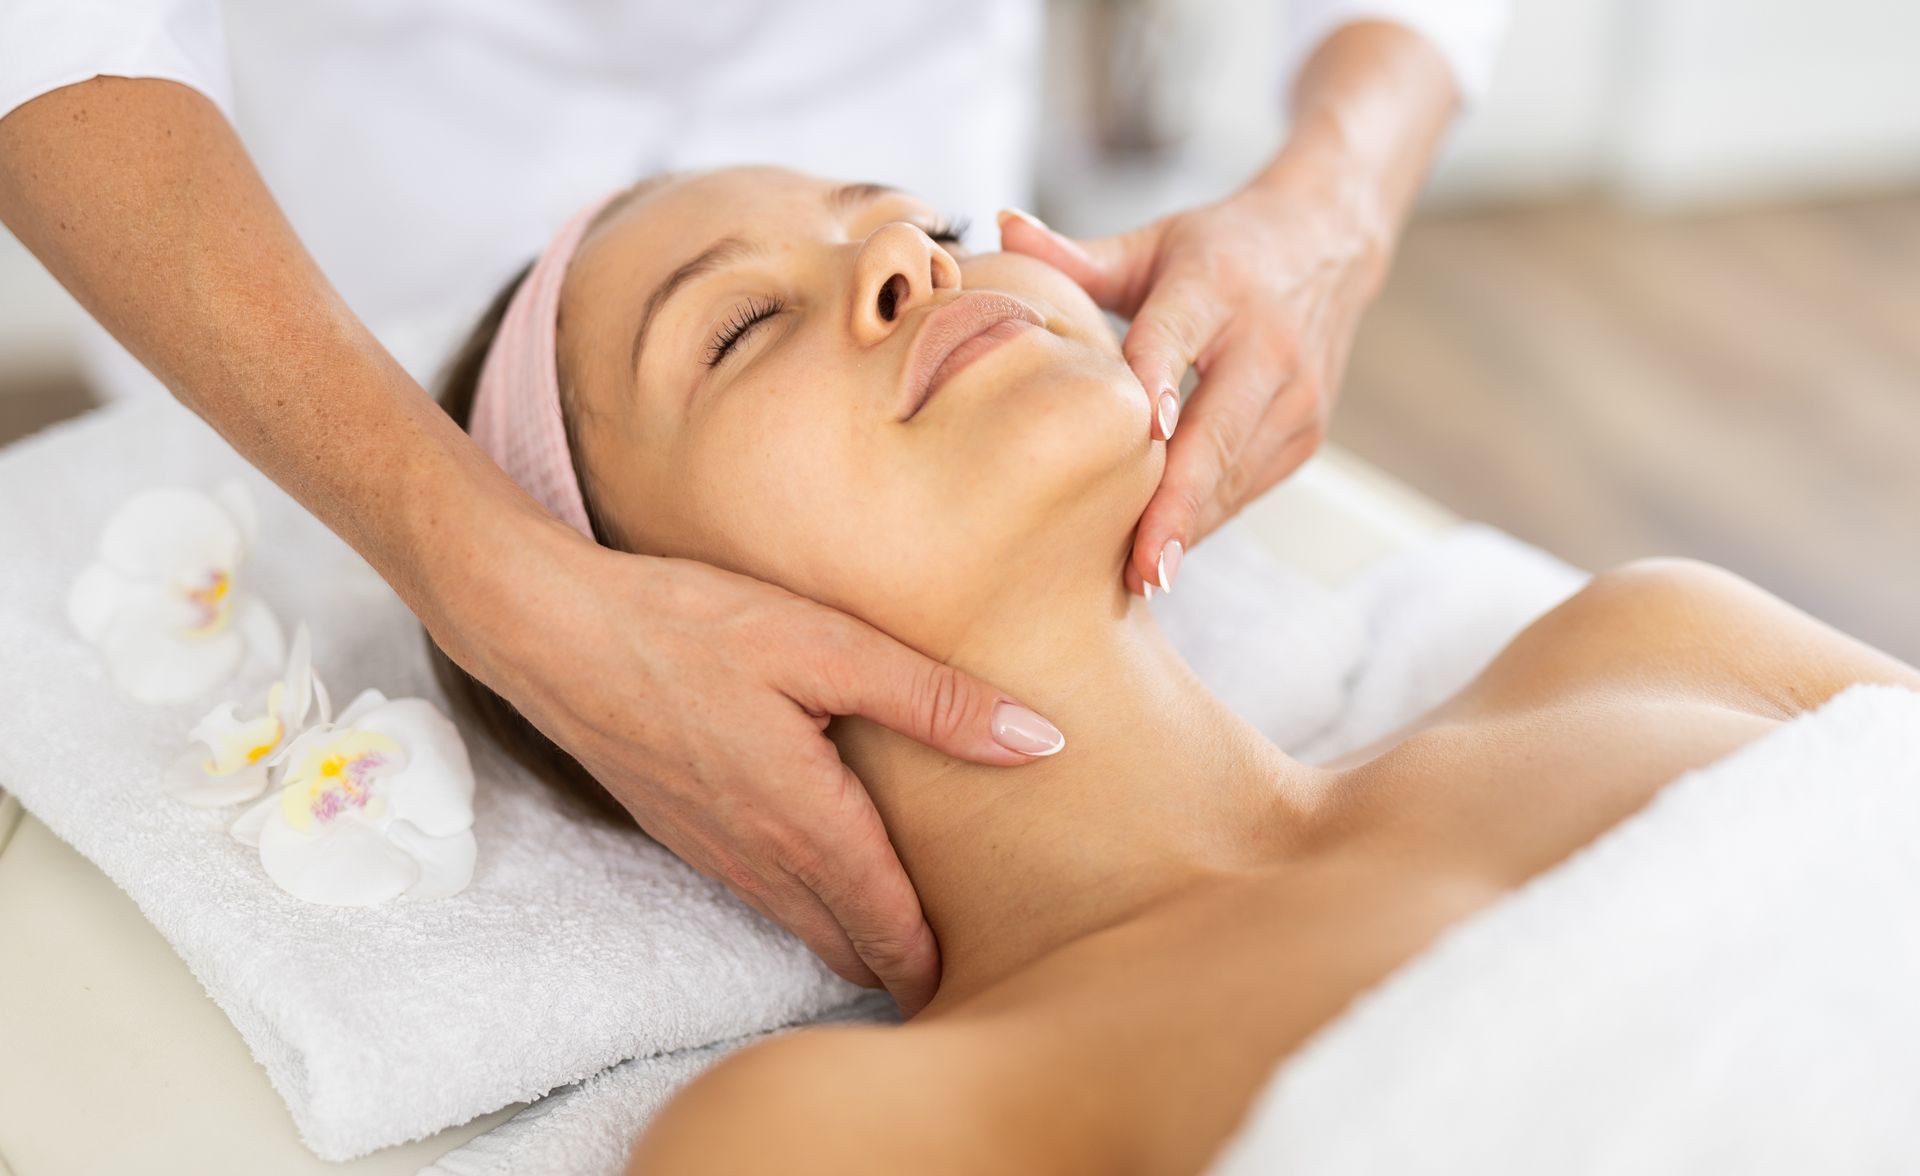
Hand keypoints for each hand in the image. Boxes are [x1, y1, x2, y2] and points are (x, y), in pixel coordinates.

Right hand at [431, 521, 1062, 1016]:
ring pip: (799, 923)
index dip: (934, 966)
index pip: (889, 927)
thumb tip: (1038, 741)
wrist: (551, 633)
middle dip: (900, 967)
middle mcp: (760, 855)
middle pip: (846, 944)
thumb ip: (934, 699)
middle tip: (956, 973)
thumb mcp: (828, 645)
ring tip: (903, 935)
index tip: (978, 988)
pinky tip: (819, 871)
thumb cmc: (688, 628)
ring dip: (852, 938)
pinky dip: (804, 905)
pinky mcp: (681, 830)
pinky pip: (758, 892)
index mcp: (808, 822)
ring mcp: (713, 850)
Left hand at [999, 157, 1390, 594]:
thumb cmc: (1219, 251)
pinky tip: (1166, 550)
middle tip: (1142, 568)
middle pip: (1217, 433)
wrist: (1329, 243)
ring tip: (1143, 577)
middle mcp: (1266, 344)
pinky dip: (1207, 517)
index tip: (1143, 439)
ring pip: (1234, 474)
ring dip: (1190, 526)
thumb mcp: (1152, 246)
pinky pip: (1248, 487)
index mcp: (1215, 285)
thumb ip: (1077, 257)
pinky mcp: (1307, 433)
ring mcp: (1296, 395)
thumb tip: (1002, 227)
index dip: (1159, 385)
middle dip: (1179, 504)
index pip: (1176, 340)